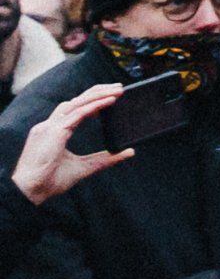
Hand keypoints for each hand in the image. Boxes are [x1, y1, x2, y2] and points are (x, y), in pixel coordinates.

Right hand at [15, 80, 131, 204]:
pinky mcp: (53, 131)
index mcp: (53, 132)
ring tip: (118, 90)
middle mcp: (49, 126)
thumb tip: (129, 152)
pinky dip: (95, 105)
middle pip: (75, 101)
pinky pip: (78, 113)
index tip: (110, 97)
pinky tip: (109, 101)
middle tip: (119, 87)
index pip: (73, 109)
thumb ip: (106, 159)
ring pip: (77, 103)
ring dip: (98, 94)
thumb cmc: (50, 181)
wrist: (31, 191)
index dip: (91, 101)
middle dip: (97, 92)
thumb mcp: (85, 167)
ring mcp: (49, 127)